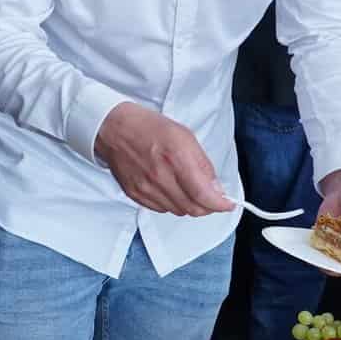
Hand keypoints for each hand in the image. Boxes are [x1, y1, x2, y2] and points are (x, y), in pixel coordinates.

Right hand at [92, 102, 234, 216]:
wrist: (113, 129)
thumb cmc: (149, 128)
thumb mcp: (185, 136)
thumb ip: (203, 165)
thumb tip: (216, 189)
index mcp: (176, 157)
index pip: (203, 194)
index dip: (219, 204)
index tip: (227, 204)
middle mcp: (160, 176)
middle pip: (193, 208)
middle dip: (207, 206)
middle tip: (211, 197)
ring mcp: (146, 188)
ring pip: (178, 211)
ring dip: (189, 205)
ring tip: (188, 189)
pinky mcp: (135, 195)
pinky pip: (161, 209)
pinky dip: (172, 204)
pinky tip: (171, 189)